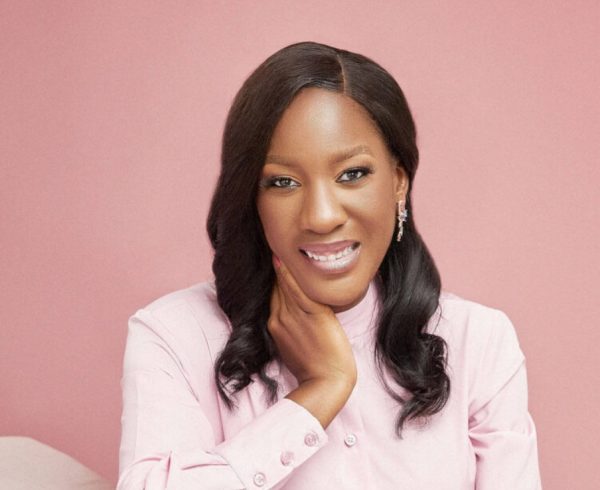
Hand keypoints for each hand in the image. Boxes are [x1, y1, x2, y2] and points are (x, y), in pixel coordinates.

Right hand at [268, 256, 356, 426]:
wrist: (326, 383)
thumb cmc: (314, 368)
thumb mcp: (295, 346)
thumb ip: (291, 328)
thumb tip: (293, 316)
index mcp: (275, 325)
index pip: (272, 293)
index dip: (273, 276)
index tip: (273, 257)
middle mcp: (279, 318)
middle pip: (275, 285)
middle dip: (274, 266)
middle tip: (271, 240)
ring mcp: (293, 317)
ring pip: (283, 285)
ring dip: (279, 264)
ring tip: (275, 242)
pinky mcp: (311, 316)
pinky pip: (298, 291)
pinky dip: (290, 276)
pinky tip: (285, 260)